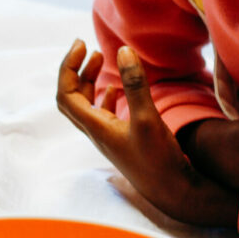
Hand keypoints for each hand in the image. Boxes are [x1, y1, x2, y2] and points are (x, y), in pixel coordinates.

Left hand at [56, 39, 238, 226]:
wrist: (173, 191)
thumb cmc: (159, 160)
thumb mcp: (147, 118)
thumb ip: (135, 84)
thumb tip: (122, 51)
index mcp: (95, 127)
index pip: (66, 94)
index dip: (68, 67)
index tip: (83, 45)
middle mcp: (96, 133)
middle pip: (71, 98)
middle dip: (75, 70)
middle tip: (89, 49)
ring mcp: (108, 137)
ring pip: (87, 105)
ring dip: (88, 81)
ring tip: (101, 60)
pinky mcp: (121, 140)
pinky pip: (103, 114)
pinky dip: (104, 96)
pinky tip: (115, 89)